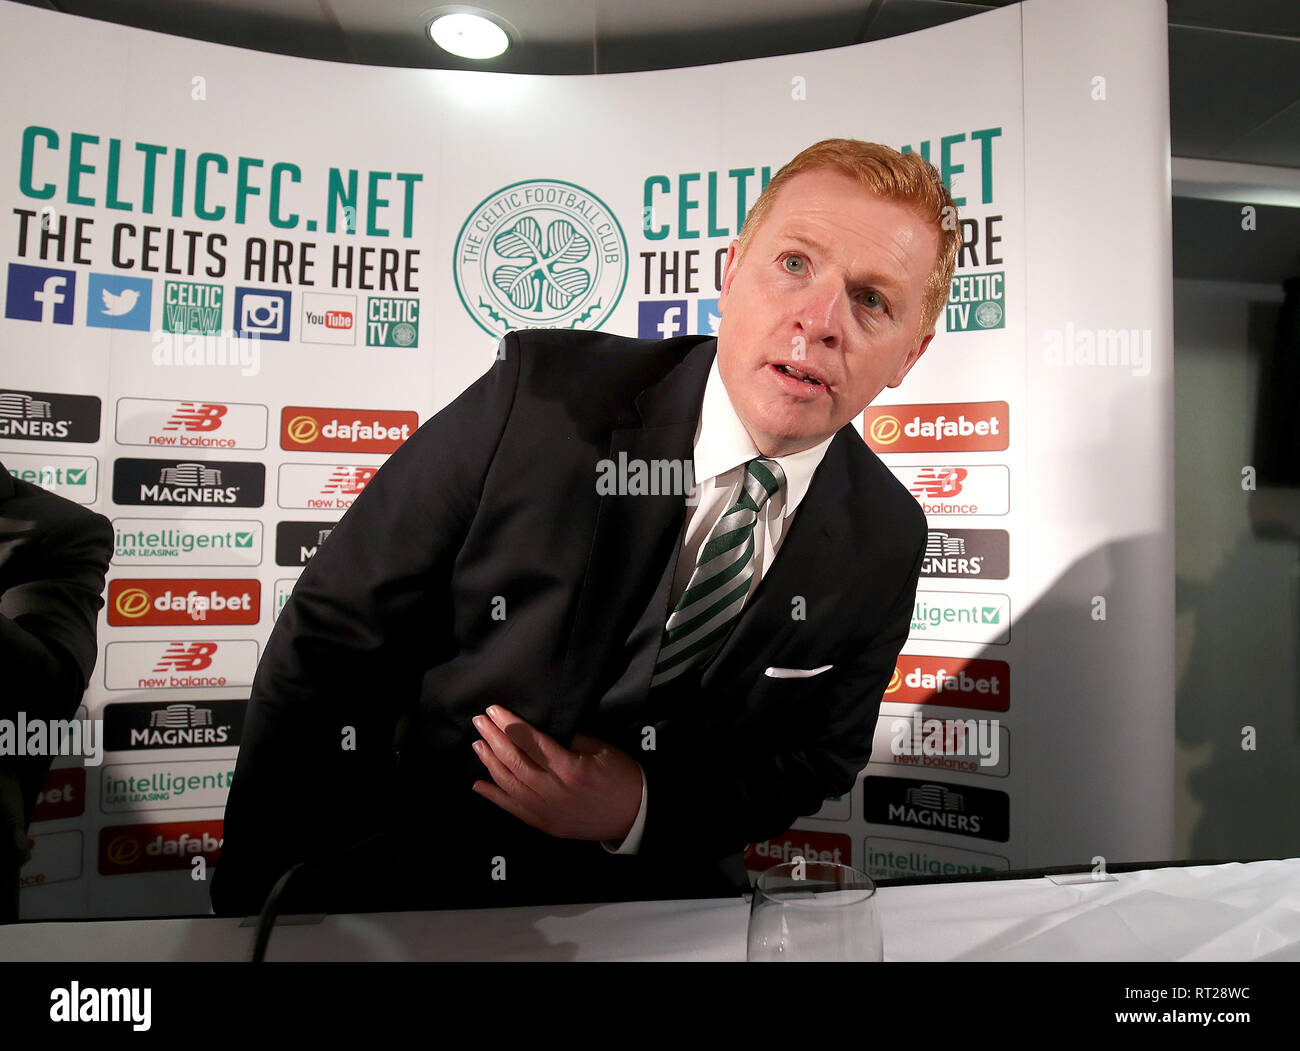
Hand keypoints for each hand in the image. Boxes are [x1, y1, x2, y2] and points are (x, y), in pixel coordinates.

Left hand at [470, 706, 641, 841]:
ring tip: (477, 744)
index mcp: (569, 768)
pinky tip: (478, 785)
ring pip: (509, 784)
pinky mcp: (545, 824)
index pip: (530, 741)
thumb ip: (572, 739)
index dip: (509, 724)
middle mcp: (553, 790)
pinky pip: (514, 809)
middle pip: (514, 761)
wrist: (634, 816)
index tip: (494, 710)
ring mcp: (547, 810)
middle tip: (479, 721)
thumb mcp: (602, 750)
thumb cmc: (622, 778)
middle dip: (494, 739)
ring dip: (490, 763)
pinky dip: (494, 797)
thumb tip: (544, 729)